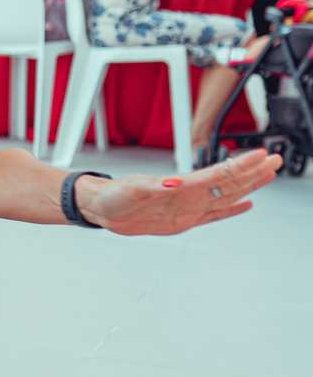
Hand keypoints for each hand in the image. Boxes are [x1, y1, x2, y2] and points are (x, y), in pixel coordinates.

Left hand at [78, 149, 280, 235]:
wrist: (101, 209)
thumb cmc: (112, 195)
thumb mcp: (131, 189)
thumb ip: (154, 186)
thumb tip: (174, 183)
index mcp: (179, 185)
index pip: (217, 174)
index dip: (240, 166)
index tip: (260, 156)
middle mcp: (187, 194)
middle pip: (228, 182)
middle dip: (252, 171)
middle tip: (275, 160)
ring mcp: (187, 207)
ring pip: (226, 196)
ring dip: (248, 186)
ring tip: (268, 175)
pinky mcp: (183, 220)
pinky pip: (213, 214)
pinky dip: (231, 210)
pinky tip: (246, 204)